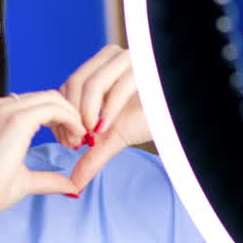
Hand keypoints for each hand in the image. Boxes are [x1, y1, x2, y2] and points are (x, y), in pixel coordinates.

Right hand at [0, 91, 86, 220]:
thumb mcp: (23, 178)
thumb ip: (46, 177)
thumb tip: (70, 185)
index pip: (35, 103)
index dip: (57, 118)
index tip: (68, 139)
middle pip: (46, 97)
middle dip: (67, 115)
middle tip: (78, 139)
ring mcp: (5, 109)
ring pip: (52, 99)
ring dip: (71, 117)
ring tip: (77, 141)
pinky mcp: (16, 119)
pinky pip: (53, 108)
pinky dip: (70, 119)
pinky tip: (76, 136)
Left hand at [53, 44, 150, 189]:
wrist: (179, 116)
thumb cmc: (148, 120)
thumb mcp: (112, 139)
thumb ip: (91, 156)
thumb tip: (73, 186)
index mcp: (97, 67)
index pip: (67, 86)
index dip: (63, 115)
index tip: (71, 142)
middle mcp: (110, 56)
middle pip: (75, 83)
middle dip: (72, 117)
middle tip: (79, 142)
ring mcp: (126, 56)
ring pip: (91, 84)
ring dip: (87, 114)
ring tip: (94, 135)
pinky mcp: (142, 62)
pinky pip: (116, 87)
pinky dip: (107, 111)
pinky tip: (107, 128)